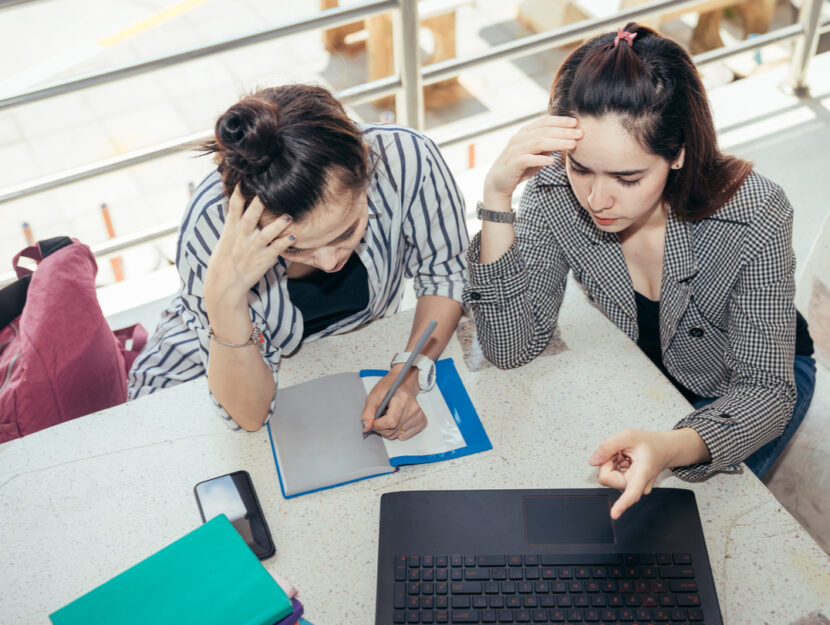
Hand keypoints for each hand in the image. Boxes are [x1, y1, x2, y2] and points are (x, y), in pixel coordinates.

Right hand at [205, 186, 293, 311]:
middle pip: (250, 217)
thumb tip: (239, 202)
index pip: (234, 206)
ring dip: (278, 225)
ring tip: (288, 216)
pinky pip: (276, 249)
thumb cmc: (225, 258)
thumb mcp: (225, 237)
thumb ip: (234, 221)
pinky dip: (285, 242)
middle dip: (258, 204)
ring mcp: (253, 248)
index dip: (239, 192)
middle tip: (267, 190)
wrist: (225, 285)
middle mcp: (242, 237)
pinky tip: (294, 236)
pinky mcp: (263, 259)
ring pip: (266, 234)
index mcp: (231, 228)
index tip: (246, 178)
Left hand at [361, 367, 426, 439]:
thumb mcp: (374, 396)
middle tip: (380, 418)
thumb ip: (368, 412)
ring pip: (397, 435)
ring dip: (388, 430)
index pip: (390, 422)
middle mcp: (413, 407)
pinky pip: (405, 436)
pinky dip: (397, 432)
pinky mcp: (421, 421)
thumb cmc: (388, 388)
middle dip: (381, 428)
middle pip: (393, 430)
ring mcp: (418, 415)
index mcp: (402, 398)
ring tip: (389, 417)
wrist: (402, 383)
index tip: (373, 420)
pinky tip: (397, 421)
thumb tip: (366, 427)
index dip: (378, 425)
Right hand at [483, 115, 581, 202]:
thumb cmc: (519, 166)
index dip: (560, 120)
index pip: (544, 121)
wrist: (498, 182)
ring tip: (571, 145)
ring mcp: (515, 150)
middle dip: (563, 131)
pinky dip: (540, 159)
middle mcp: (519, 138)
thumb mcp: (535, 153)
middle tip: (579, 133)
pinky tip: (552, 161)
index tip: (575, 122)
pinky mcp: (512, 164)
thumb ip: (547, 145)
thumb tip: (566, 137)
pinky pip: (527, 159)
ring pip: (538, 142)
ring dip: (556, 143)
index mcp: (524, 132)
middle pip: (543, 131)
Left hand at [589, 428, 709, 518]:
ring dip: (611, 464)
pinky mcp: (627, 488)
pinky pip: (611, 477)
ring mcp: (633, 488)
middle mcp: (638, 485)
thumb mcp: (627, 435)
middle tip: (620, 452)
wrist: (662, 449)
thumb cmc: (649, 443)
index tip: (614, 514)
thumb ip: (608, 446)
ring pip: (607, 477)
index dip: (622, 504)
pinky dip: (614, 466)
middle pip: (607, 478)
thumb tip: (593, 461)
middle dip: (608, 462)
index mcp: (643, 473)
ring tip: (625, 456)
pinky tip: (625, 460)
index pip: (632, 492)